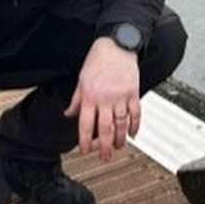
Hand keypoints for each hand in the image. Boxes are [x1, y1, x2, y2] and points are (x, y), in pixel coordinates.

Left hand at [64, 36, 139, 161]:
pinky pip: (136, 113)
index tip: (86, 150)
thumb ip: (76, 100)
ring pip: (121, 124)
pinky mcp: (133, 92)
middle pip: (105, 129)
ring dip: (120, 139)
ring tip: (119, 147)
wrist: (117, 46)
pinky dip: (135, 125)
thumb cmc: (97, 61)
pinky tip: (133, 134)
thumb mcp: (81, 80)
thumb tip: (68, 114)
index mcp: (90, 97)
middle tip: (105, 158)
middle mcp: (105, 99)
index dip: (85, 140)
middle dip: (105, 147)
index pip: (86, 124)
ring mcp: (121, 97)